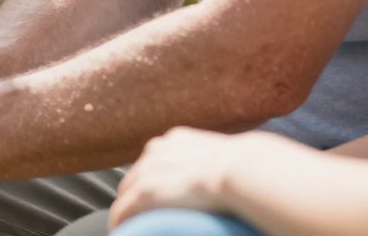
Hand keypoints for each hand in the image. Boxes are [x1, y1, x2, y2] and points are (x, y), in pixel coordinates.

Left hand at [111, 127, 273, 225]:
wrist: (243, 171)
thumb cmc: (246, 170)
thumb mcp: (223, 159)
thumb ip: (211, 165)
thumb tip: (220, 179)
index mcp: (176, 140)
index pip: (154, 161)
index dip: (152, 180)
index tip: (159, 193)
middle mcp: (157, 150)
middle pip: (136, 175)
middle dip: (136, 194)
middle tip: (142, 214)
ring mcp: (149, 170)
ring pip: (127, 192)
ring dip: (128, 209)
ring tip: (133, 224)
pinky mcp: (146, 192)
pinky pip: (123, 210)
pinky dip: (121, 221)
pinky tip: (121, 230)